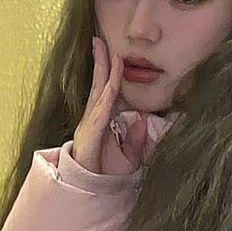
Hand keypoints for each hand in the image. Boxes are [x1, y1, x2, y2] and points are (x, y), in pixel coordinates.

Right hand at [72, 38, 148, 174]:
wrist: (89, 189)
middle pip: (99, 84)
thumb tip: (142, 122)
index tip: (113, 53)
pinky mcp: (90, 133)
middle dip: (100, 61)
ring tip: (107, 54)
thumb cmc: (106, 174)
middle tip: (99, 40)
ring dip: (104, 72)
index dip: (110, 72)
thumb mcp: (129, 157)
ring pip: (99, 92)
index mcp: (101, 119)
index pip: (106, 90)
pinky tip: (111, 86)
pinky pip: (100, 111)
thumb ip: (136, 140)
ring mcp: (89, 123)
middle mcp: (93, 116)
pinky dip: (107, 97)